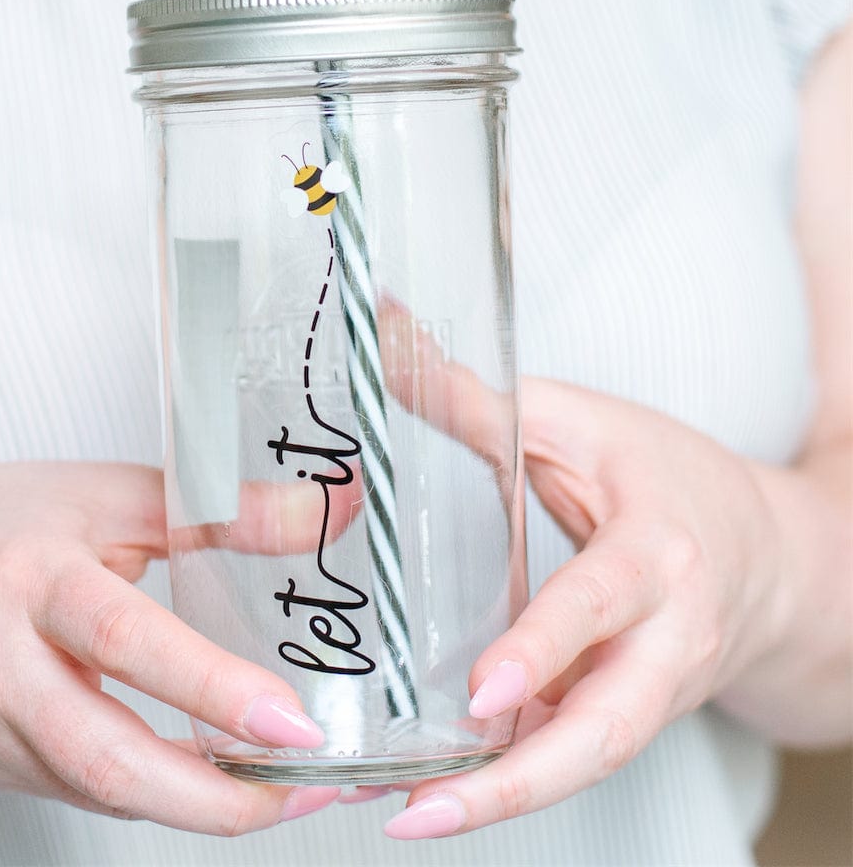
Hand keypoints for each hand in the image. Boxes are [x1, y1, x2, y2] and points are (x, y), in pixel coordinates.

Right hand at [0, 463, 358, 832]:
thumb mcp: (105, 496)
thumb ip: (216, 509)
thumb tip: (318, 512)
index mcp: (29, 577)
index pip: (124, 637)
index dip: (210, 686)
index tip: (290, 718)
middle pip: (106, 755)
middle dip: (216, 796)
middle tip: (303, 788)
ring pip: (101, 788)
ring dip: (199, 804)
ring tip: (283, 791)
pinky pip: (85, 789)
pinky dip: (158, 792)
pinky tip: (213, 781)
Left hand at [375, 302, 784, 838]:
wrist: (769, 558)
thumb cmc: (671, 480)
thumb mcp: (583, 424)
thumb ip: (483, 399)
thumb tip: (387, 337)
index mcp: (658, 554)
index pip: (600, 603)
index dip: (545, 648)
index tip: (481, 692)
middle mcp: (667, 638)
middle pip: (607, 731)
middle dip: (520, 784)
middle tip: (423, 811)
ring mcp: (654, 689)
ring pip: (588, 761)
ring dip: (504, 801)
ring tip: (409, 819)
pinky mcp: (632, 712)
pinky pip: (574, 756)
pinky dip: (512, 784)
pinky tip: (441, 796)